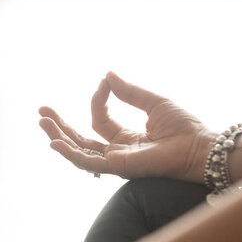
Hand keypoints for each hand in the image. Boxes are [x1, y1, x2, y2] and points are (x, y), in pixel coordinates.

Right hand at [39, 72, 213, 182]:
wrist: (200, 146)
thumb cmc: (184, 127)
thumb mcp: (153, 102)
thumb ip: (129, 92)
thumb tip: (107, 74)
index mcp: (127, 137)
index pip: (100, 119)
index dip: (98, 98)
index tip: (104, 82)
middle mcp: (119, 151)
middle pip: (82, 139)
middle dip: (61, 125)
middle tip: (42, 111)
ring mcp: (118, 161)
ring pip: (80, 151)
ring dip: (59, 137)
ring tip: (42, 122)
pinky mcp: (120, 167)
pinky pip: (89, 163)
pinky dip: (71, 154)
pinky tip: (55, 143)